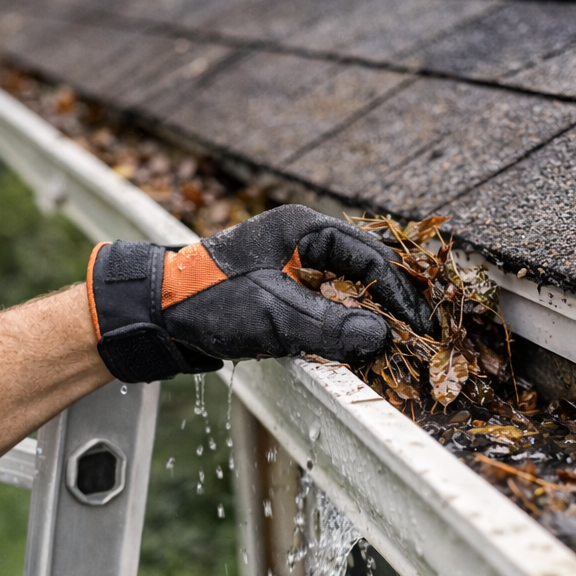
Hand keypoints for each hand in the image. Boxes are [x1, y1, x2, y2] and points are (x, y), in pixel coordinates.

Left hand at [87, 205, 433, 383]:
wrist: (153, 313)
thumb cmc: (208, 304)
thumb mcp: (274, 319)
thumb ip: (330, 329)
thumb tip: (384, 339)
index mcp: (304, 228)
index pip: (372, 257)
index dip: (402, 294)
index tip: (421, 328)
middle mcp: (302, 239)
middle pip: (367, 268)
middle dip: (394, 303)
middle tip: (419, 337)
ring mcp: (292, 263)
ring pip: (349, 287)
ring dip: (372, 315)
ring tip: (397, 345)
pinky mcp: (283, 289)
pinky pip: (329, 302)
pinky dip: (347, 323)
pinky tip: (358, 347)